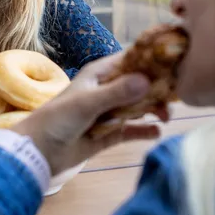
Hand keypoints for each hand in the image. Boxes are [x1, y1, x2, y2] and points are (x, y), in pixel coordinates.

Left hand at [11, 53, 166, 175]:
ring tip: (166, 116)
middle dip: (157, 88)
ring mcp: (107, 113)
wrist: (37, 154)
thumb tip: (148, 80)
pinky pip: (131, 130)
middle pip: (138, 84)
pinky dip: (143, 130)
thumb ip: (116, 93)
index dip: (151, 60)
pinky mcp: (107, 135)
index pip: (130, 60)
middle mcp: (105, 90)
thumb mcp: (86, 103)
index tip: (177, 62)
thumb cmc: (56, 121)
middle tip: (177, 95)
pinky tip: (155, 132)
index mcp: (98, 75)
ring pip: (137, 106)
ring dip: (153, 109)